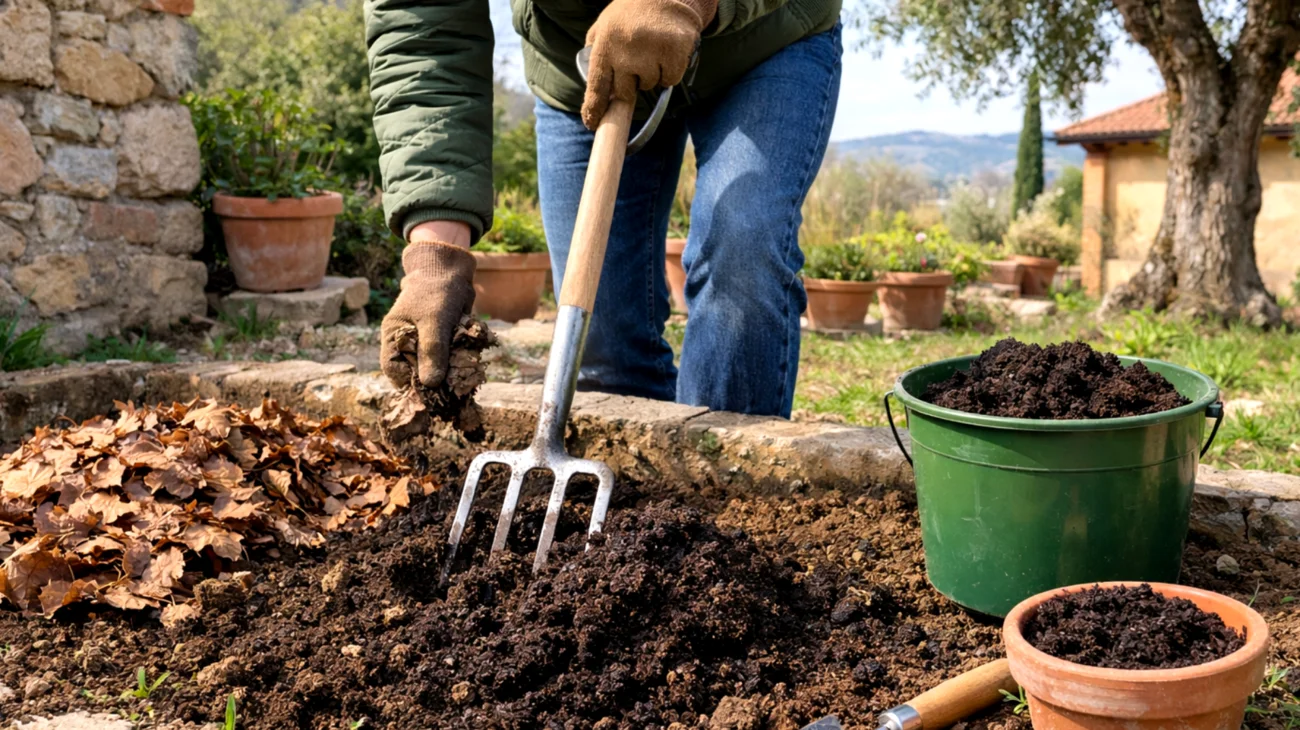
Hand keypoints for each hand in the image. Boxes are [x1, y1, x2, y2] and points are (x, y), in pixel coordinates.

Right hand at [380, 240, 475, 388]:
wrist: (452, 271)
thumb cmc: (436, 292)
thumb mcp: (434, 321)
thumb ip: (432, 350)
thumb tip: (430, 384)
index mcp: (393, 337)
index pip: (394, 370)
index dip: (410, 384)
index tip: (432, 393)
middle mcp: (405, 343)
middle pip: (414, 372)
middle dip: (433, 381)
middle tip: (452, 390)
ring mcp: (422, 343)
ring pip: (432, 368)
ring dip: (448, 374)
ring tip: (463, 378)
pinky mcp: (440, 342)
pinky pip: (446, 360)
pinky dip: (456, 363)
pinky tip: (468, 364)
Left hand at [581, 0, 716, 129]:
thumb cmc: (631, 13)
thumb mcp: (604, 26)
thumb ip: (596, 53)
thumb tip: (596, 89)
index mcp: (605, 45)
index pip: (597, 87)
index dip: (594, 108)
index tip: (592, 124)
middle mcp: (626, 52)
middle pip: (626, 92)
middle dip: (631, 83)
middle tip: (636, 60)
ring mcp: (651, 54)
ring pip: (650, 86)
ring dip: (652, 74)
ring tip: (652, 49)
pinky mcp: (674, 54)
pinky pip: (670, 80)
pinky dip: (670, 71)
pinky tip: (666, 51)